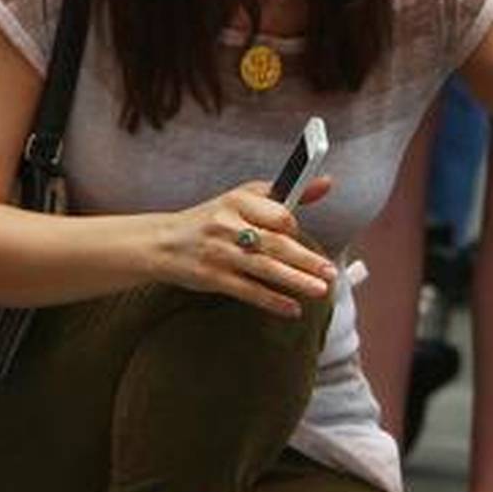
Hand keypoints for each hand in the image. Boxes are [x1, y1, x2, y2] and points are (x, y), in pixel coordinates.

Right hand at [151, 179, 338, 315]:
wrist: (162, 242)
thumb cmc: (211, 219)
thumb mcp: (243, 197)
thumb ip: (284, 193)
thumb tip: (325, 183)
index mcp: (238, 201)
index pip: (277, 214)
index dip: (294, 228)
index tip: (305, 238)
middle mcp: (228, 225)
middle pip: (275, 243)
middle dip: (305, 259)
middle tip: (330, 272)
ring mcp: (219, 253)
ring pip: (264, 268)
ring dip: (295, 280)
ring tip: (320, 290)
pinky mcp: (212, 277)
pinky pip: (247, 290)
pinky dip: (271, 300)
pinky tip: (292, 308)